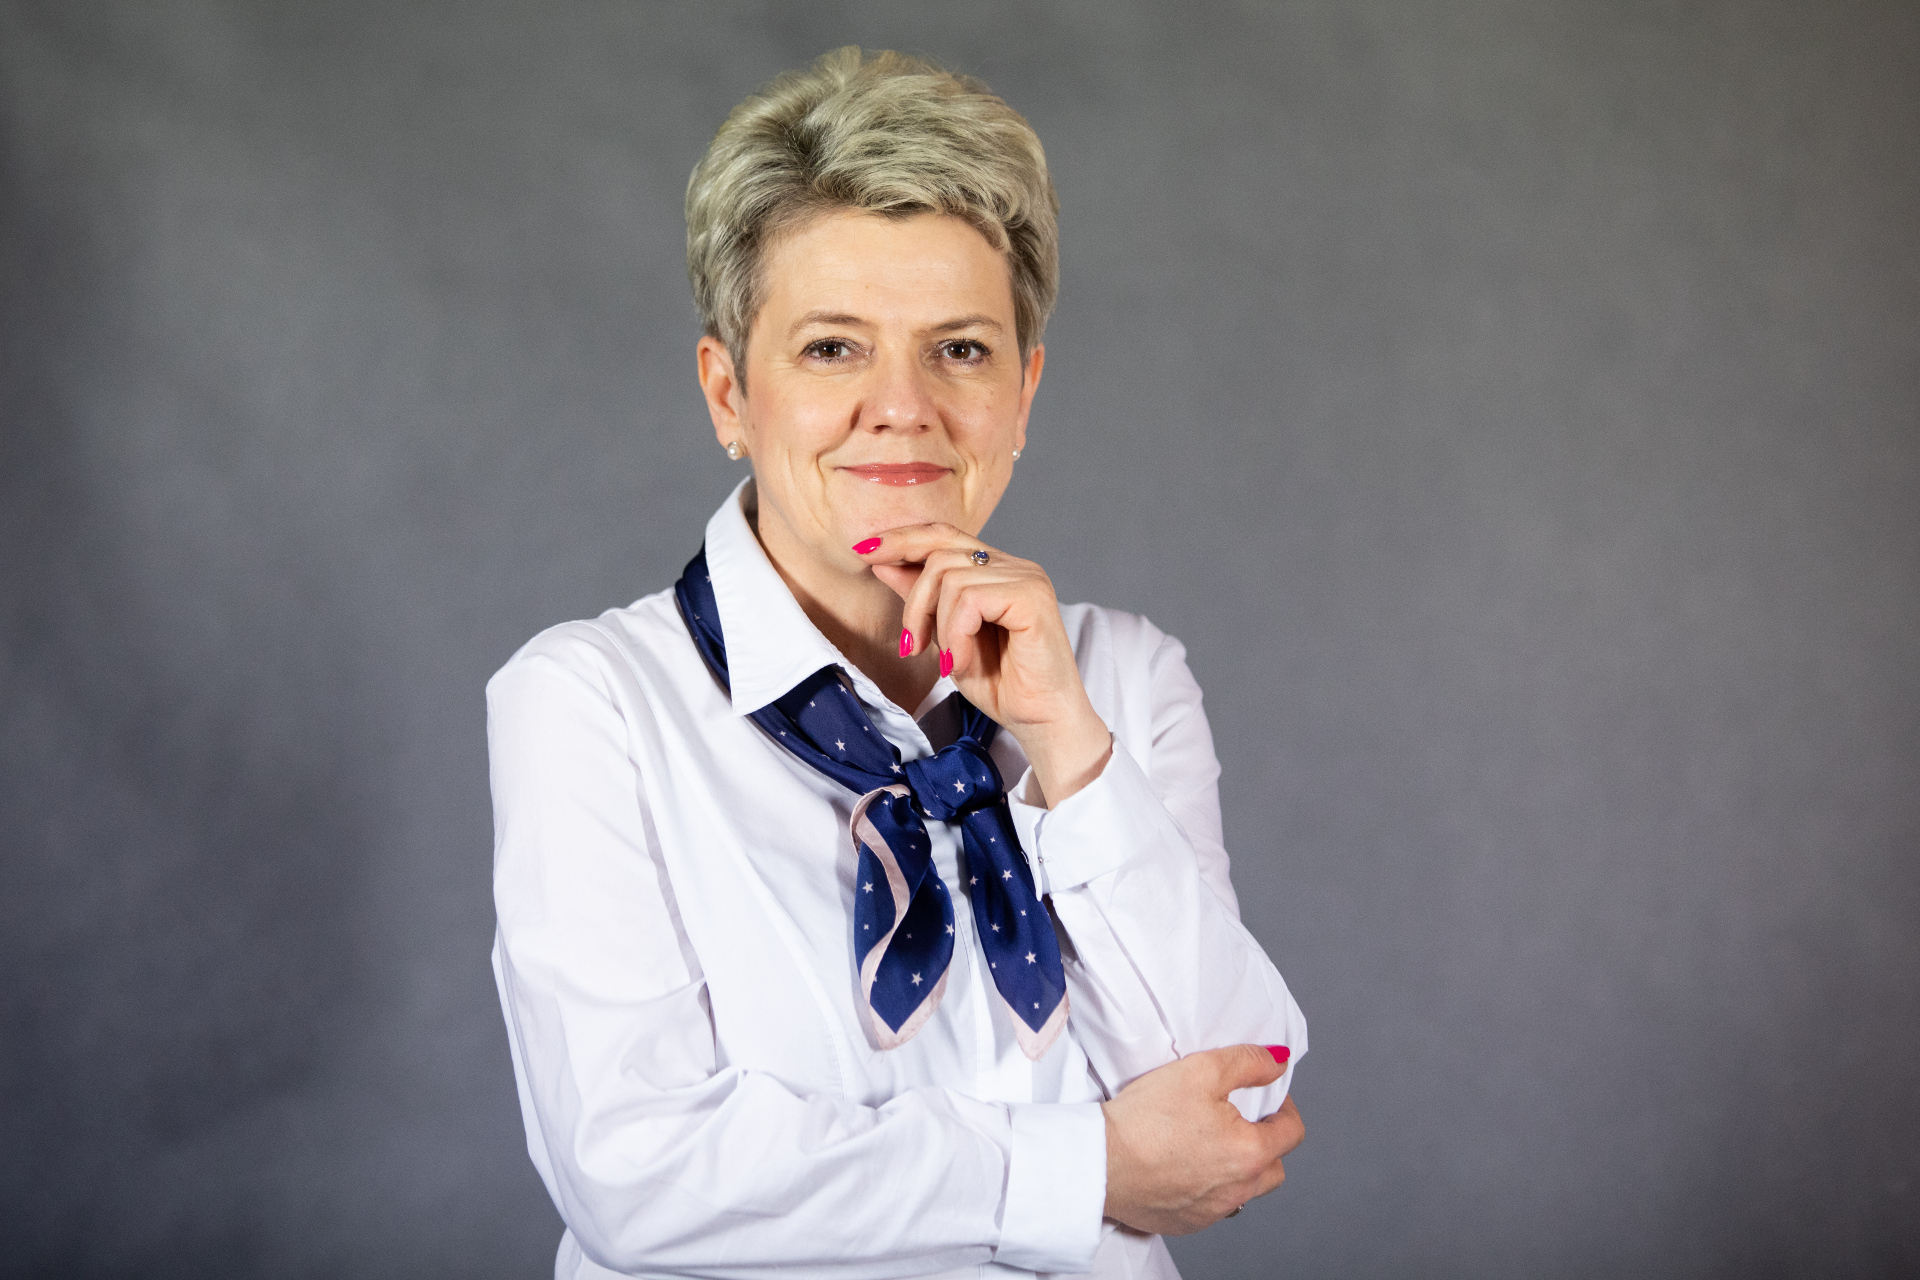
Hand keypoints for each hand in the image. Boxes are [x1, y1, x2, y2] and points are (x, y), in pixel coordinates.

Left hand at [858, 523, 1110, 805]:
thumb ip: (921, 597)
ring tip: (949, 662)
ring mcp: (1026, 577)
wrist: (1041, 722)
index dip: (903, 539)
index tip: (864, 552)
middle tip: (910, 646)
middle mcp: (1014, 565)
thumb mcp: (945, 636)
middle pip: (939, 550)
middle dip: (913, 601)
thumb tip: (882, 561)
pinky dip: (956, 634)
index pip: (943, 535)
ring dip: (937, 627)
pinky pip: (970, 598)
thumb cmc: (1002, 684)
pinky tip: (962, 661)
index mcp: (997, 569)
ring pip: (949, 576)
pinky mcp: (1032, 597)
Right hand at [1100, 1045, 1304, 1235]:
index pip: (1292, 1133)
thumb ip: (1248, 1062)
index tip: (1267, 1096)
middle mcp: (1238, 1190)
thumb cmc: (1145, 1119)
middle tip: (1240, 1120)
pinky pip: (1213, 1206)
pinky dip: (1209, 1187)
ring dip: (1240, 1169)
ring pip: (1245, 1191)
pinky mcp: (1186, 1224)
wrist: (1099, 1162)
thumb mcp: (1201, 1070)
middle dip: (1266, 1142)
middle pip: (1274, 1168)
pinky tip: (1184, 1166)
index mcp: (1250, 1153)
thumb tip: (1278, 1061)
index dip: (1284, 1107)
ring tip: (1210, 1143)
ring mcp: (1213, 1212)